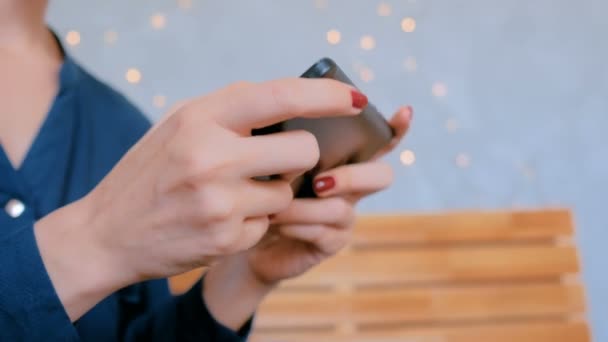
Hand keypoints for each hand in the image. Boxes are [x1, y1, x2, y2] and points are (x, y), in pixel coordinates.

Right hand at [34, 78, 366, 320]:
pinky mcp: (227, 239)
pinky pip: (268, 224)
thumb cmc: (149, 173)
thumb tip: (293, 102)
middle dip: (301, 158)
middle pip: (303, 151)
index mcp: (200, 118)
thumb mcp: (178, 126)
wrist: (106, 233)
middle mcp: (212, 157)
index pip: (280, 96)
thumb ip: (231, 111)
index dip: (326, 95)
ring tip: (233, 194)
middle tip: (278, 162)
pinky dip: (254, 222)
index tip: (355, 98)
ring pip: (290, 193)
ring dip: (274, 194)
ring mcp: (221, 202)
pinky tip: (221, 219)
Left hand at [245, 106, 412, 283]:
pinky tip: (275, 222)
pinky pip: (324, 232)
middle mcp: (350, 186)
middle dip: (354, 177)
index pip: (378, 140)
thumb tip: (286, 124)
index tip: (405, 111)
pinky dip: (297, 225)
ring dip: (307, 207)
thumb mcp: (271, 155)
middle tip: (319, 182)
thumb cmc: (261, 183)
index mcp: (341, 158)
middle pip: (381, 177)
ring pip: (344, 208)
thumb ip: (286, 139)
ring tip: (277, 208)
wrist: (245, 231)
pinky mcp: (330, 242)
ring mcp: (343, 215)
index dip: (397, 128)